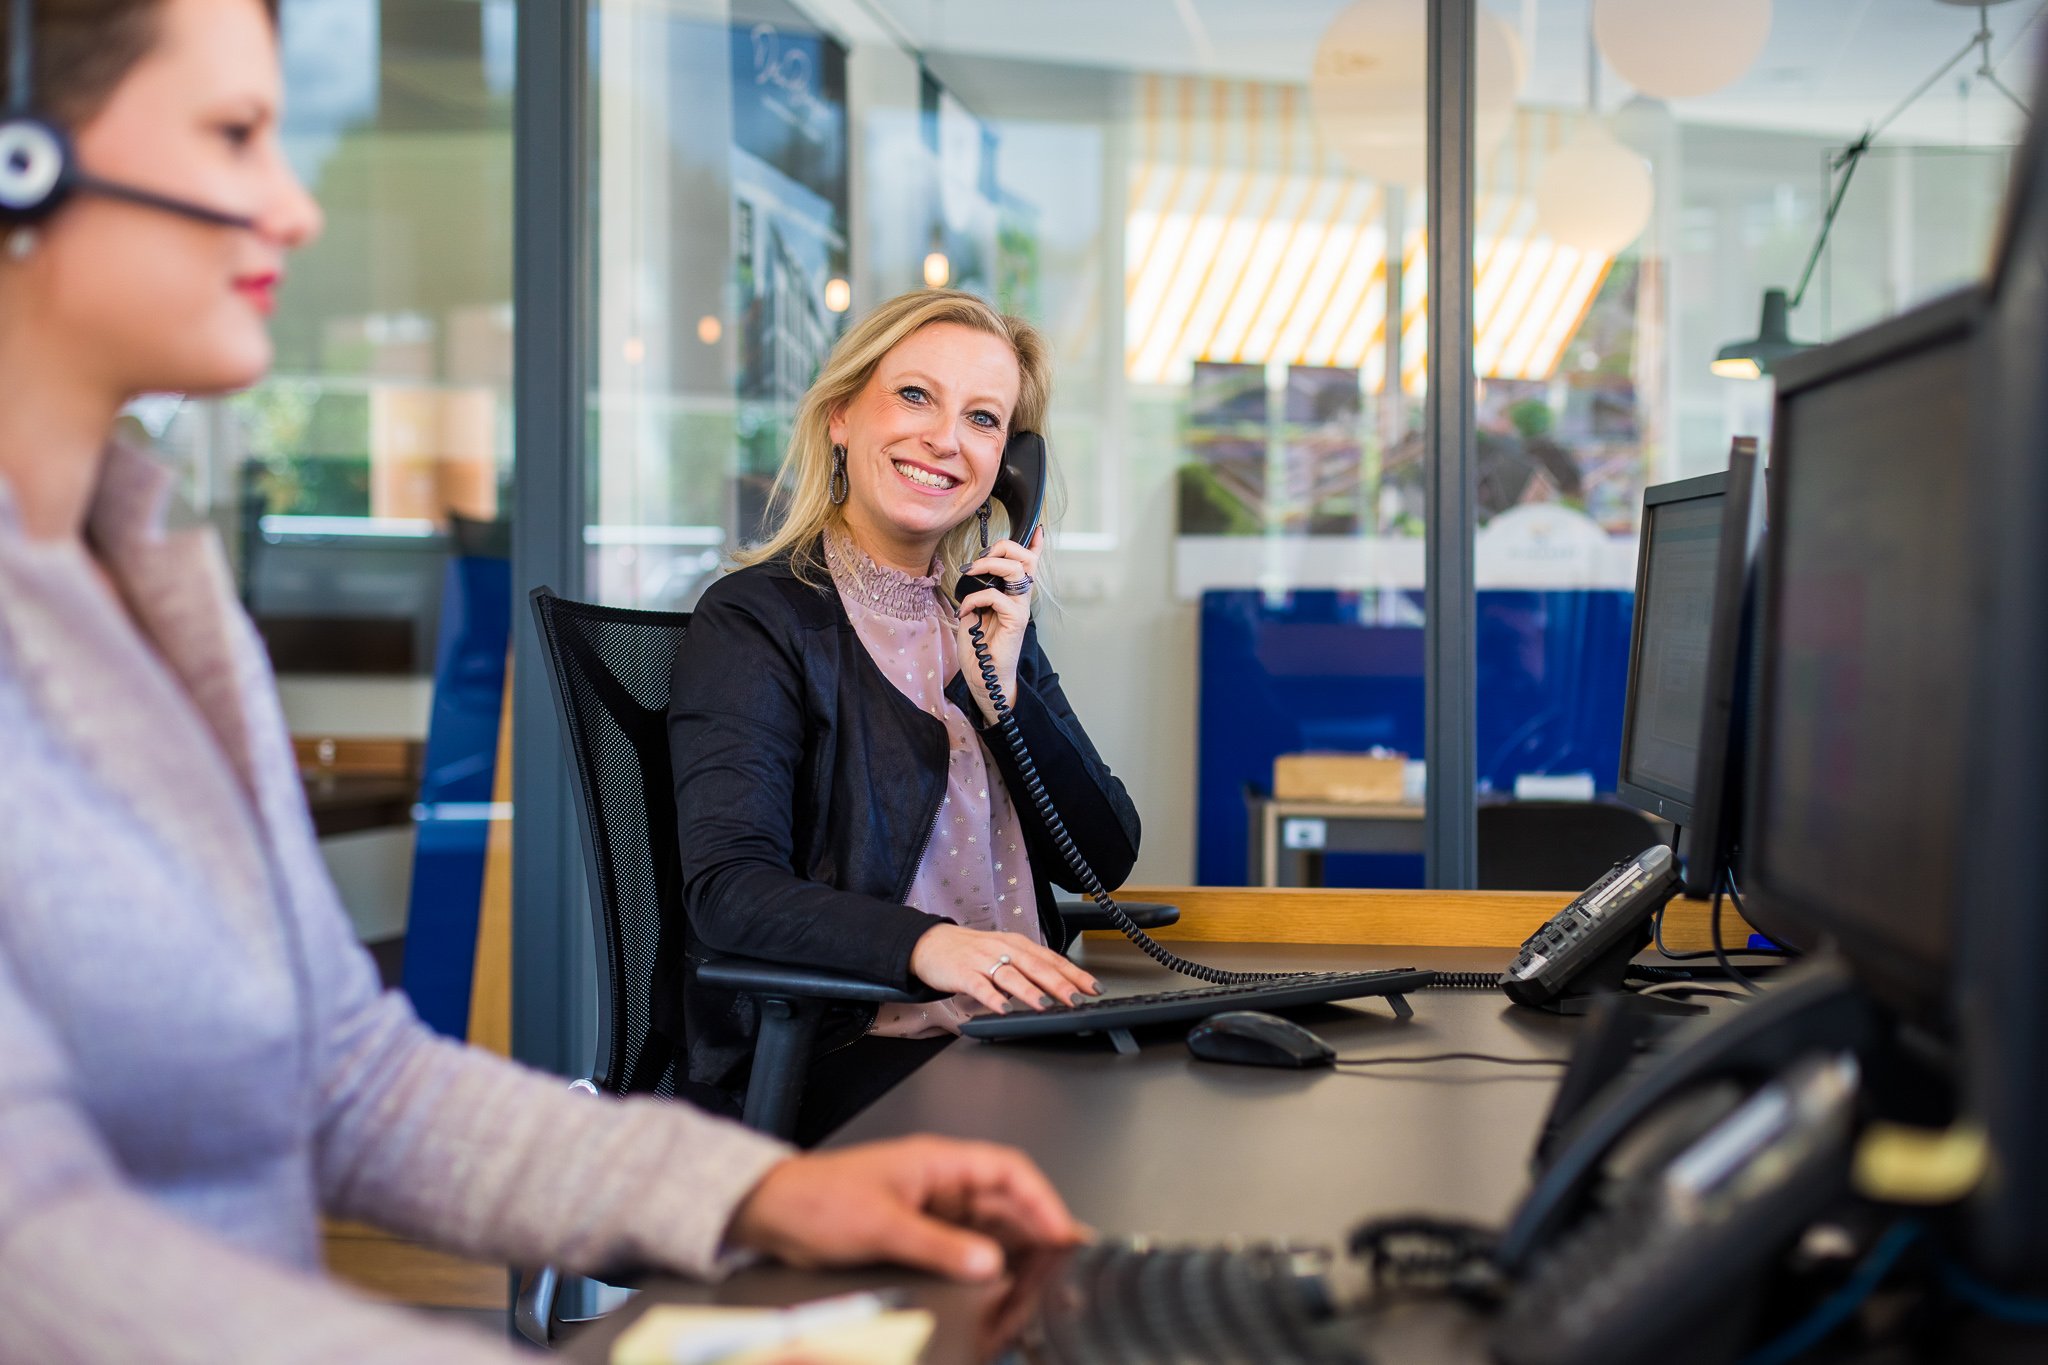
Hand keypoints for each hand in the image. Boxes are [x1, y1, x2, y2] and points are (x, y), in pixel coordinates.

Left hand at [725, 1136, 1086, 1281]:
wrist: (770, 1215)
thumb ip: (939, 1246)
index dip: (1042, 1199)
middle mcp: (940, 1182)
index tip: (1061, 1232)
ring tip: (1040, 1277)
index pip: (1008, 1170)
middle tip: (1063, 1263)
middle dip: (1036, 1229)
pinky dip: (984, 1263)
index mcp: (938, 1162)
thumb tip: (989, 1263)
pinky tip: (997, 1284)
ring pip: (987, 1227)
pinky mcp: (917, 1233)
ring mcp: (930, 1208)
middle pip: (1005, 1201)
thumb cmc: (816, 1201)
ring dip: (1013, 1249)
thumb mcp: (882, 1226)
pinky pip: (964, 1247)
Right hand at [910, 922, 1099, 1011]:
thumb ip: (1028, 969)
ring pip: (1012, 976)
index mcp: (1018, 945)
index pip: (1052, 960)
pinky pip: (980, 986)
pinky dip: (993, 998)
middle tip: (1078, 999)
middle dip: (1060, 984)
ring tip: (1046, 1005)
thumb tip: (1059, 988)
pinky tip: (1004, 1009)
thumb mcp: (1004, 953)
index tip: (1094, 988)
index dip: (1074, 974)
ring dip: (1030, 991)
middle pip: (1036, 967)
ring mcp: (983, 961)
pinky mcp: (963, 973)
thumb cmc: (971, 952)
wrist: (930, 943)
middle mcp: (1004, 949)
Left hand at [952, 528, 1041, 725]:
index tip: (1035, 528)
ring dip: (989, 565)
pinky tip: (965, 611)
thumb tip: (975, 571)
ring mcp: (1020, 609)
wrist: (984, 676)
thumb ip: (981, 590)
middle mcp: (1021, 598)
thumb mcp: (976, 609)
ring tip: (971, 573)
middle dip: (1002, 547)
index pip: (1030, 563)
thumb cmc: (980, 644)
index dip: (1035, 544)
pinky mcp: (1015, 622)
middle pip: (1024, 558)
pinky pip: (997, 597)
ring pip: (1016, 570)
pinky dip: (975, 599)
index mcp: (1013, 593)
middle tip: (980, 559)